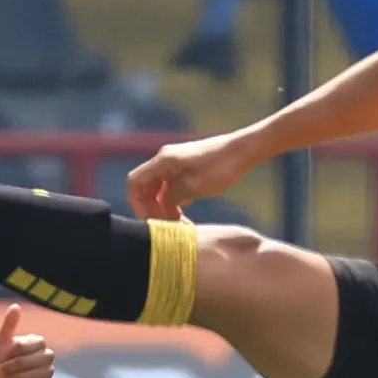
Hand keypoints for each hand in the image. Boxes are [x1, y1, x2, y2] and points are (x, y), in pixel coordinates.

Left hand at [0, 304, 54, 377]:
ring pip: (35, 375)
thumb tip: (15, 306)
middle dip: (13, 366)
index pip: (24, 346)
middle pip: (32, 361)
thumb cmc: (0, 358)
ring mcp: (48, 371)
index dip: (10, 353)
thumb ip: (9, 324)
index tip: (2, 356)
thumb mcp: (1, 340)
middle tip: (1, 370)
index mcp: (38, 342)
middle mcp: (47, 356)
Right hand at [126, 128, 260, 219]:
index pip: (135, 183)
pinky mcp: (186, 166)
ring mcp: (175, 162)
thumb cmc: (220, 168)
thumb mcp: (192, 188)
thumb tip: (161, 207)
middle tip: (164, 226)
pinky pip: (170, 185)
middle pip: (146, 187)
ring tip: (177, 223)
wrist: (243, 151)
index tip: (150, 221)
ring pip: (159, 188)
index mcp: (162, 161)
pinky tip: (185, 211)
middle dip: (152, 208)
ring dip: (163, 206)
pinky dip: (173, 200)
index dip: (137, 204)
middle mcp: (165, 159)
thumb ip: (171, 198)